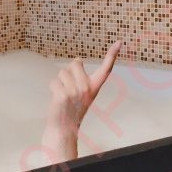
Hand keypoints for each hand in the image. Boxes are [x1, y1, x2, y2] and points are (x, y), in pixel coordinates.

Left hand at [43, 41, 121, 158]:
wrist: (64, 129)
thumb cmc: (71, 109)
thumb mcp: (81, 93)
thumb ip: (80, 77)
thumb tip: (77, 60)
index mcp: (94, 87)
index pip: (105, 69)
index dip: (112, 55)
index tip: (119, 42)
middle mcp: (87, 88)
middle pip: (74, 63)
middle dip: (68, 72)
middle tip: (68, 88)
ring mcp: (76, 91)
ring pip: (62, 72)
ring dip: (59, 82)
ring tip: (62, 96)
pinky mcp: (63, 94)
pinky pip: (53, 81)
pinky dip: (52, 88)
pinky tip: (57, 100)